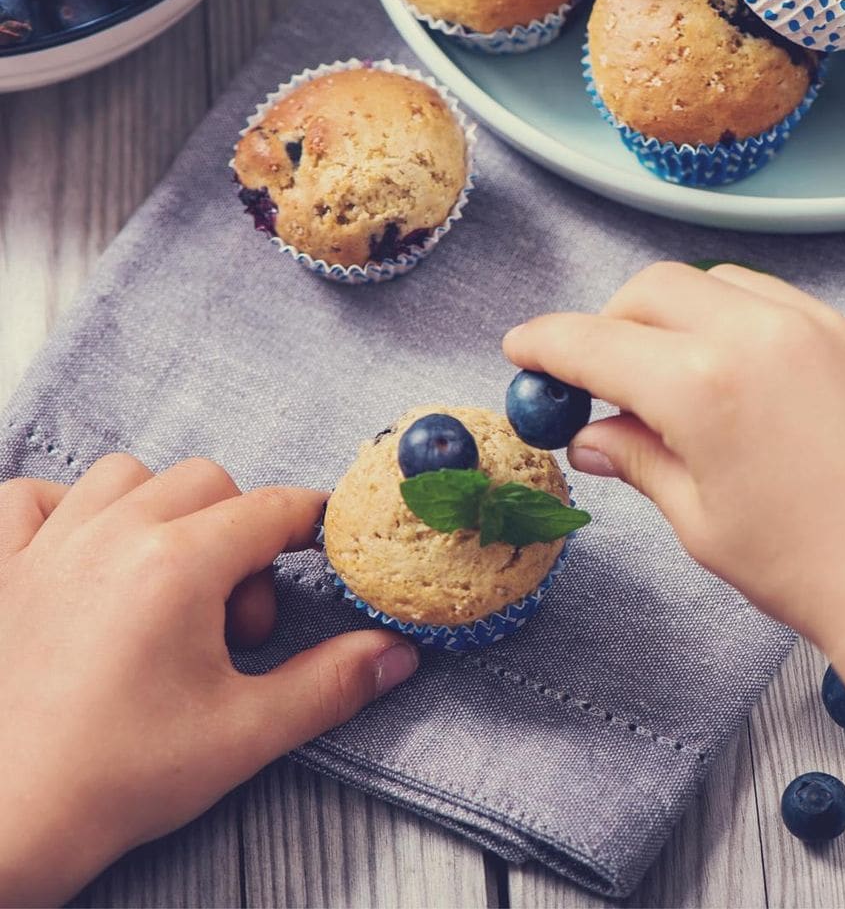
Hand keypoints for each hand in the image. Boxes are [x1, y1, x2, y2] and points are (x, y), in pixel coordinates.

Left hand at [0, 455, 418, 907]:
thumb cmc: (113, 780)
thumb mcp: (245, 734)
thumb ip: (331, 684)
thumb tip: (396, 654)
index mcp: (179, 565)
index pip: (272, 508)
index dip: (309, 520)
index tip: (321, 540)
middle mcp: (112, 536)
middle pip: (207, 481)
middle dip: (239, 531)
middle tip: (233, 614)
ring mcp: (45, 546)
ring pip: (124, 476)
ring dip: (160, 510)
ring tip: (165, 576)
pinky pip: (29, 497)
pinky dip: (64, 510)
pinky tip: (82, 556)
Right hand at [504, 261, 844, 647]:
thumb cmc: (808, 566)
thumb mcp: (697, 517)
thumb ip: (635, 458)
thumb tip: (590, 436)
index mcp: (700, 387)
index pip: (593, 344)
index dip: (544, 344)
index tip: (521, 348)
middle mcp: (753, 335)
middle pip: (647, 290)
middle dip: (606, 322)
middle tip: (594, 375)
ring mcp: (806, 326)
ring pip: (706, 282)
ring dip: (667, 313)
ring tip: (663, 373)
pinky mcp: (843, 335)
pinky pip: (763, 294)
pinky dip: (724, 313)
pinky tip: (724, 364)